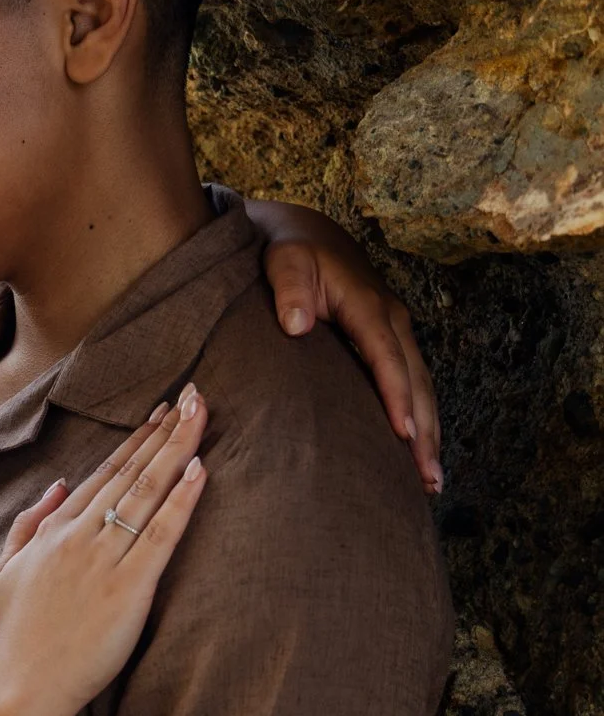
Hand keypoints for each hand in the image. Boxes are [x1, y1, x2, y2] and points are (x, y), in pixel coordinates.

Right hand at [0, 391, 207, 715]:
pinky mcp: (130, 587)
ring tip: (199, 413)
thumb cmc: (19, 635)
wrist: (24, 686)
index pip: (104, 473)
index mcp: (56, 530)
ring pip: (148, 491)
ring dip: (177, 448)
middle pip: (131, 471)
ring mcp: (105, 559)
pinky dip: (182, 499)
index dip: (136, 441)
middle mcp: (81, 535)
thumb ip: (28, 524)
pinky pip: (162, 534)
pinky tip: (200, 469)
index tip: (159, 413)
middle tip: (192, 394)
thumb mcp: (6, 570)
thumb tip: (58, 487)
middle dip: (164, 430)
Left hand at [247, 198, 441, 494]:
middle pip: (416, 382)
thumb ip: (290, 290)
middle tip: (427, 479)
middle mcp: (392, 320)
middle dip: (425, 431)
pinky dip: (420, 417)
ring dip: (429, 432)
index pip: (387, 358)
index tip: (403, 434)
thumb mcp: (285, 262)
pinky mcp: (390, 340)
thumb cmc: (290, 251)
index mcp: (369, 306)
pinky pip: (411, 383)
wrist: (304, 233)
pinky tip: (417, 451)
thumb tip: (296, 324)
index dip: (397, 396)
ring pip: (421, 387)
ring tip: (431, 481)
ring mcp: (396, 331)